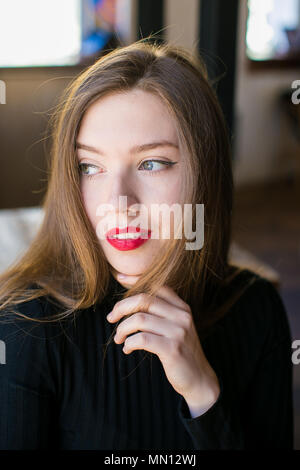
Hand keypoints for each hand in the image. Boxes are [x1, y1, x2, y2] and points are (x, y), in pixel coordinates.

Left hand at [107, 272, 219, 411]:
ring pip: (139, 319)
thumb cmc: (181, 351)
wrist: (199, 379)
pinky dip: (129, 343)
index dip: (136, 280)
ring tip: (118, 338)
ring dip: (122, 329)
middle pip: (144, 300)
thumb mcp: (176, 327)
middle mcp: (181, 316)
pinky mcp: (172, 349)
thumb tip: (131, 299)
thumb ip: (160, 312)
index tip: (119, 277)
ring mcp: (178, 332)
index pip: (157, 285)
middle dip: (122, 307)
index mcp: (182, 308)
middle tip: (111, 318)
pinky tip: (127, 349)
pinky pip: (141, 339)